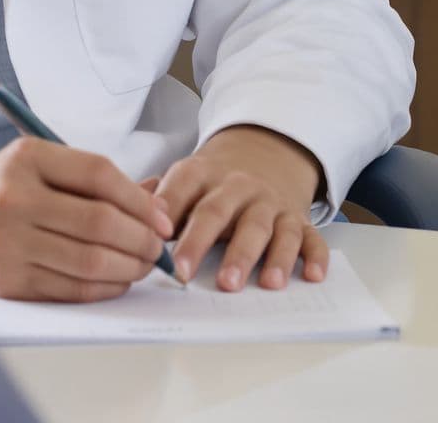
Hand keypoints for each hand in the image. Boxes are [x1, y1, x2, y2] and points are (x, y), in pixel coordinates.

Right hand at [0, 137, 172, 301]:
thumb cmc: (1, 187)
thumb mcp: (40, 163)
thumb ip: (95, 179)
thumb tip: (156, 204)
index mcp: (27, 159)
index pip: (99, 174)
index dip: (140, 200)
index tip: (162, 218)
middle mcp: (15, 199)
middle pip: (100, 222)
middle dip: (142, 239)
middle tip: (158, 246)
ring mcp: (9, 243)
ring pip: (90, 260)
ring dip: (130, 267)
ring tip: (144, 264)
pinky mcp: (7, 281)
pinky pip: (71, 289)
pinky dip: (105, 287)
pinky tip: (117, 280)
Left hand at [151, 126, 326, 292]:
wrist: (266, 153)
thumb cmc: (214, 183)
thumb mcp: (185, 179)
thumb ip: (157, 198)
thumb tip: (123, 216)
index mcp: (204, 174)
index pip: (183, 189)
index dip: (168, 213)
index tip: (153, 241)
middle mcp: (239, 187)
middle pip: (220, 213)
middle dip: (203, 244)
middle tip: (188, 275)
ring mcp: (271, 204)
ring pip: (268, 228)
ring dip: (267, 256)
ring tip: (264, 284)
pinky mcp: (298, 219)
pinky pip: (310, 237)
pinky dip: (314, 256)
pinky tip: (311, 275)